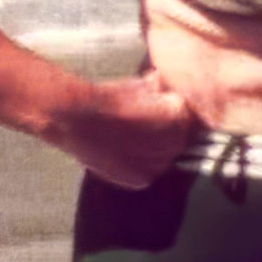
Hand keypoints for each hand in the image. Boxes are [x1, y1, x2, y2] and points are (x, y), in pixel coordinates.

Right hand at [64, 71, 197, 187]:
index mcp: (177, 114)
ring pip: (165, 158)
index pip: (185, 116)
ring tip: (130, 140)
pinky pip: (149, 173)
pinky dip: (140, 165)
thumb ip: (154, 87)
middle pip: (179, 139)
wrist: (76, 120)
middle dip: (165, 133)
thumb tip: (160, 82)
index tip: (156, 110)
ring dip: (154, 151)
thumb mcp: (135, 86)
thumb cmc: (105, 99)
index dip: (170, 112)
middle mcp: (175, 140)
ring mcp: (160, 163)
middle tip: (141, 127)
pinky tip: (123, 154)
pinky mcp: (143, 179)